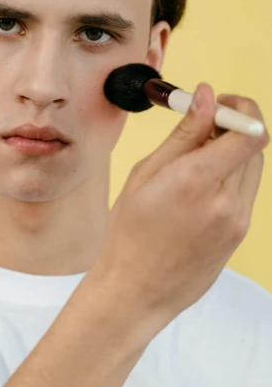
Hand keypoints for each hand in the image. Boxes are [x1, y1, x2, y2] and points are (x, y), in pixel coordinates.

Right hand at [92, 83, 269, 330]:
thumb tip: (205, 96)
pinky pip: (246, 193)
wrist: (136, 290)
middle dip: (234, 127)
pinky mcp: (240, 235)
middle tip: (204, 127)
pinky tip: (200, 189)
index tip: (220, 104)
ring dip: (233, 153)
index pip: (250, 132)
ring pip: (253, 169)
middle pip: (255, 146)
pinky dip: (230, 179)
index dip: (241, 109)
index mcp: (196, 181)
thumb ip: (183, 134)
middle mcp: (226, 202)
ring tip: (198, 161)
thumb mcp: (145, 174)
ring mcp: (237, 221)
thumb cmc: (129, 233)